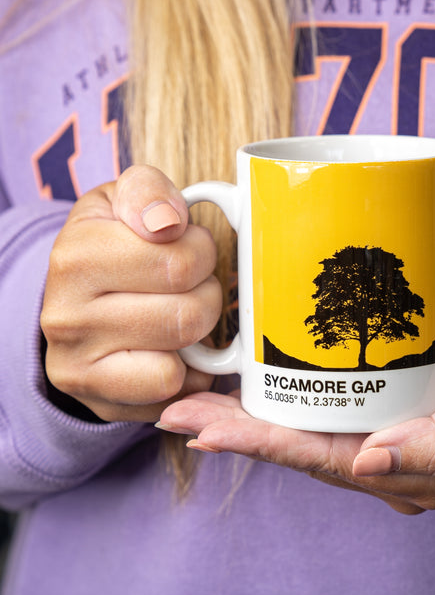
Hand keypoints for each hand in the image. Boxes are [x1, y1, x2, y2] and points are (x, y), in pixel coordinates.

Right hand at [41, 165, 222, 421]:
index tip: (187, 246)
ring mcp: (79, 366)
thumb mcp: (122, 201)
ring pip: (181, 357)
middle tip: (192, 283)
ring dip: (199, 332)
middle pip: (189, 313)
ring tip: (181, 311)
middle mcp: (67, 317)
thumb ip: (148, 192)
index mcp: (76, 257)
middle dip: (207, 293)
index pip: (181, 262)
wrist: (76, 302)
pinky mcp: (100, 402)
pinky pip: (174, 390)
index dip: (202, 251)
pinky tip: (176, 349)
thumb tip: (167, 222)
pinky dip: (188, 371)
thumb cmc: (113, 245)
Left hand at [158, 322, 434, 513]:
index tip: (203, 427)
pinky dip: (287, 392)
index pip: (323, 461)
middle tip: (174, 410)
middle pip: (301, 446)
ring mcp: (389, 432)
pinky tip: (256, 377)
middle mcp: (390, 460)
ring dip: (252, 412)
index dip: (261, 445)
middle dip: (237, 431)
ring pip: (308, 425)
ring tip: (195, 397)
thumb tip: (371, 466)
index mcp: (413, 474)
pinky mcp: (392, 401)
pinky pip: (329, 402)